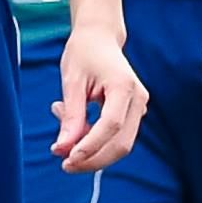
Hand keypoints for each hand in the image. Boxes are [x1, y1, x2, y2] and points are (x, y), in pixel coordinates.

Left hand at [52, 29, 147, 173]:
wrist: (99, 38)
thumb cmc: (83, 54)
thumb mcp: (71, 82)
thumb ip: (70, 116)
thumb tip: (63, 149)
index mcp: (124, 86)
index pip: (111, 125)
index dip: (90, 146)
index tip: (67, 159)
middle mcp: (138, 99)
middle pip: (120, 144)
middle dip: (92, 160)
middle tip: (63, 164)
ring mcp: (139, 108)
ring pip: (120, 145)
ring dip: (91, 150)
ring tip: (63, 125)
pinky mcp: (132, 114)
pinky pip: (116, 137)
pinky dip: (94, 140)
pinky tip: (75, 123)